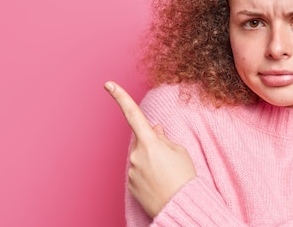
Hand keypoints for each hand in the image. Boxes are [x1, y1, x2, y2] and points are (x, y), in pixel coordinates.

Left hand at [105, 81, 196, 217]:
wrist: (181, 207)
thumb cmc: (184, 178)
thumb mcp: (180, 151)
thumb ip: (164, 138)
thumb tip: (154, 129)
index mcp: (150, 142)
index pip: (133, 114)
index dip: (120, 97)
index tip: (108, 84)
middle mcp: (136, 155)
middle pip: (141, 140)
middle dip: (152, 143)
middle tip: (169, 158)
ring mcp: (131, 171)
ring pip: (140, 157)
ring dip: (151, 161)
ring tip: (167, 175)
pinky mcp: (130, 185)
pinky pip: (138, 173)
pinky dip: (148, 175)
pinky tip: (160, 183)